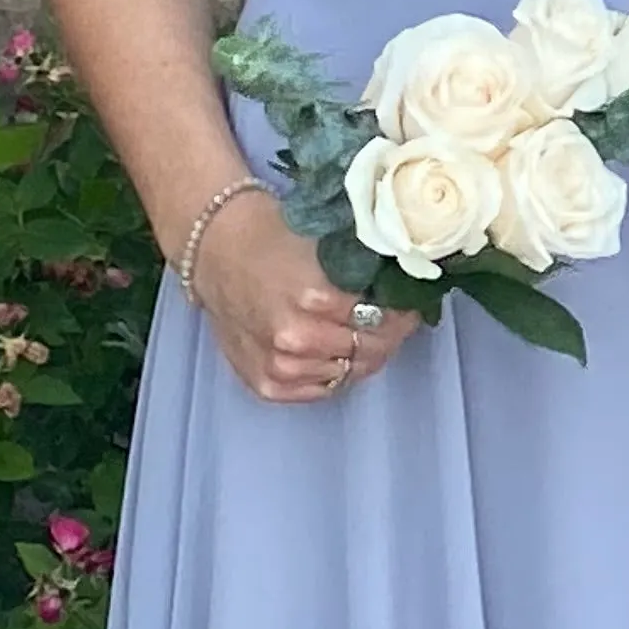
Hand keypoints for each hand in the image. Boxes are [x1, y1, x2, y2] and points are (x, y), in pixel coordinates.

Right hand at [190, 192, 418, 404]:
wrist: (216, 250)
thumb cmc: (274, 239)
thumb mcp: (328, 244)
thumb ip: (369, 268)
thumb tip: (412, 281)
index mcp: (315, 299)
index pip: (385, 318)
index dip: (405, 309)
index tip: (412, 301)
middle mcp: (296, 339)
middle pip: (371, 349)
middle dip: (390, 333)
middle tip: (397, 319)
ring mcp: (280, 366)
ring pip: (350, 372)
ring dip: (364, 354)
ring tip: (366, 332)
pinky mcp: (266, 385)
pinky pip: (322, 390)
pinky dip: (335, 372)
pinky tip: (337, 350)